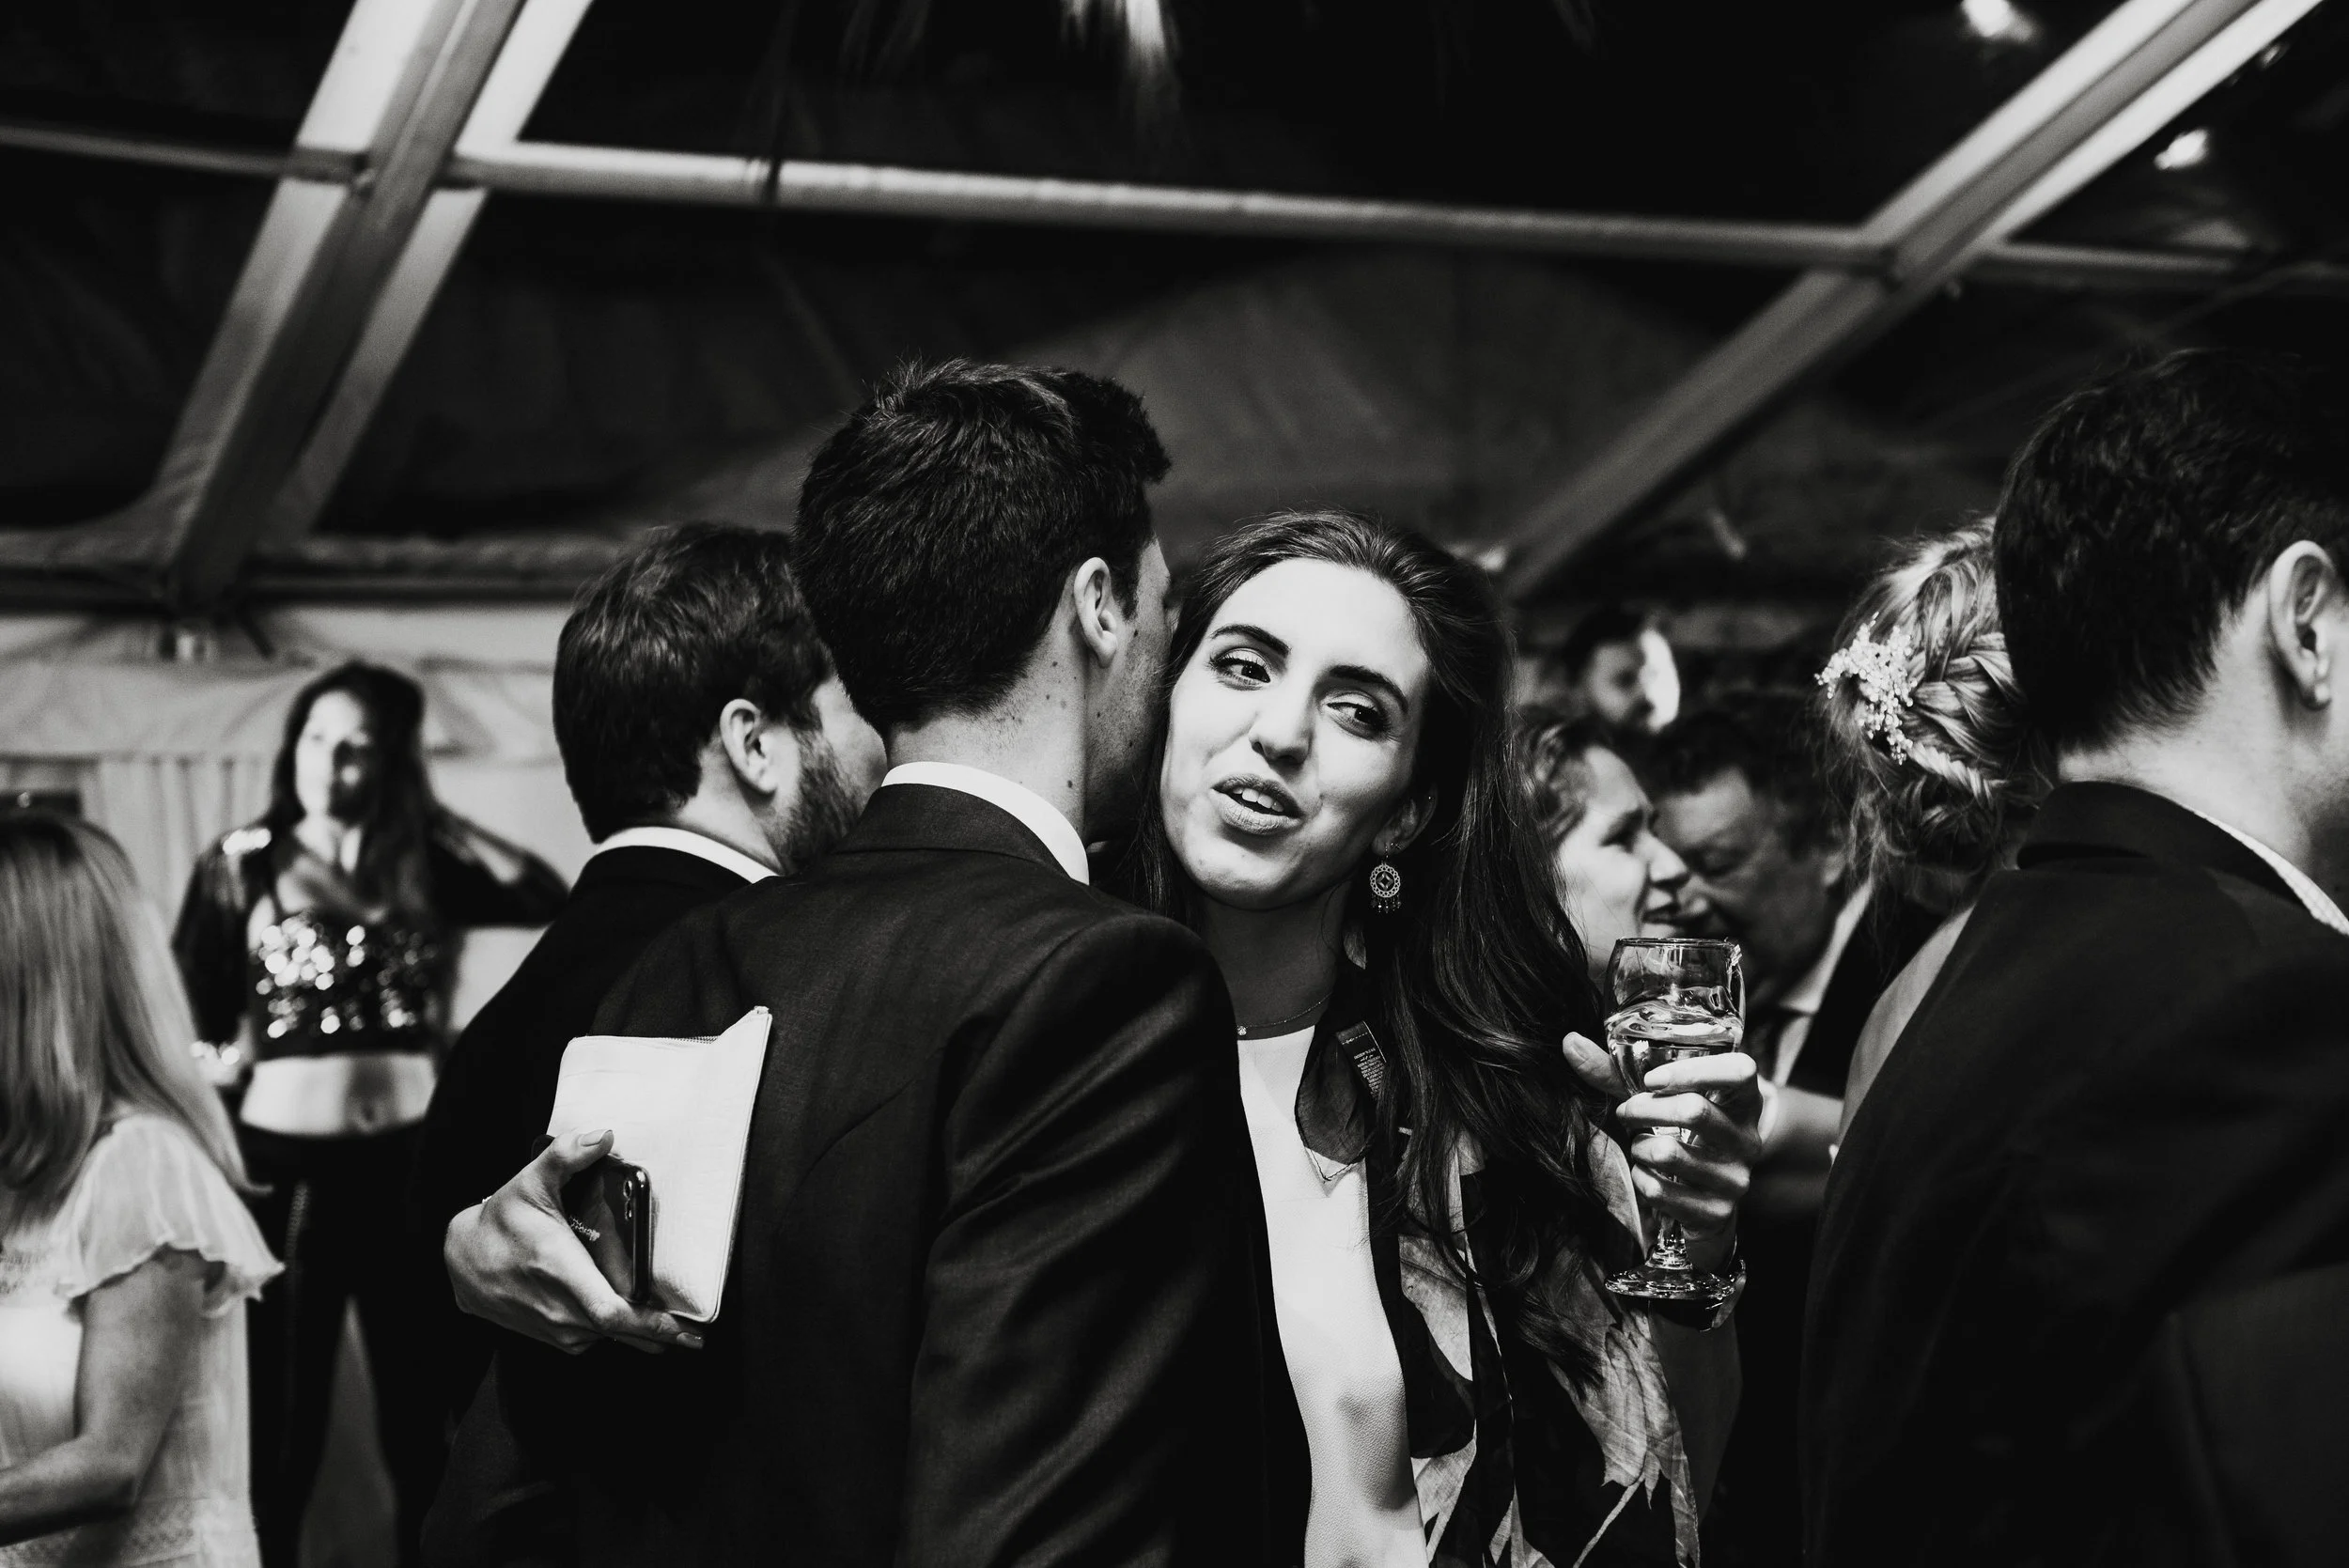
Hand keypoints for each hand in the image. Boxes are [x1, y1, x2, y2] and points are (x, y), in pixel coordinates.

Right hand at [443, 1129, 702, 1355]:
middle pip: (622, 1333)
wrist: (460, 1260)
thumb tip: (603, 1135)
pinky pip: (594, 1337)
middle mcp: (559, 1310)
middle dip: (662, 1335)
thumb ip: (565, 1156)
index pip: (615, 1314)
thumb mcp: (529, 1183)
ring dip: (638, 1331)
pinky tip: (630, 1315)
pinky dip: (615, 1330)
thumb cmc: (499, 1222)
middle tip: (697, 1336)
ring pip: (609, 1337)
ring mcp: (555, 1329)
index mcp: (559, 1273)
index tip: (690, 1334)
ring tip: (667, 1322)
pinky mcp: (552, 1336)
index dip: (654, 1326)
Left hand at [1563, 1032, 1761, 1268]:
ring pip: (1670, 1153)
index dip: (1693, 1071)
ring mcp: (1736, 1178)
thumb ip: (1616, 1073)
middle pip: (1694, 1111)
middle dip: (1644, 1109)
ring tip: (1639, 1146)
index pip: (1739, 1071)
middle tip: (1625, 1112)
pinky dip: (1641, 1179)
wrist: (1704, 1198)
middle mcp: (1748, 1139)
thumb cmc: (1676, 1134)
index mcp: (1744, 1101)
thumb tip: (1570, 1042)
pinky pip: (1662, 1191)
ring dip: (1639, 1147)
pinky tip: (1645, 1174)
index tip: (1650, 1079)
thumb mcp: (1656, 1101)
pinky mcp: (1718, 1212)